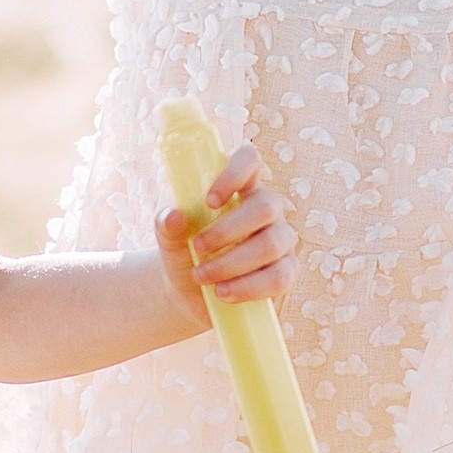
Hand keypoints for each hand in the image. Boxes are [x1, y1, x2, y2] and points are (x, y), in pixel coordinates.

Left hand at [155, 142, 292, 309]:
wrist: (188, 292)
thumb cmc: (184, 253)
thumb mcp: (169, 238)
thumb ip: (167, 224)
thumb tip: (174, 216)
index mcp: (240, 187)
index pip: (250, 160)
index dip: (235, 172)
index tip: (209, 201)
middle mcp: (267, 209)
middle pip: (265, 206)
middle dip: (227, 230)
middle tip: (198, 247)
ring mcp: (281, 239)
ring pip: (271, 244)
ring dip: (231, 263)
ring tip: (201, 276)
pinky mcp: (286, 271)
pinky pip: (278, 277)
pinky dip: (247, 287)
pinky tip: (222, 292)